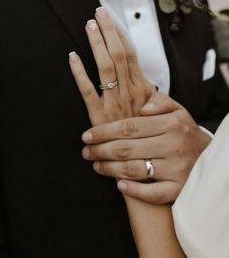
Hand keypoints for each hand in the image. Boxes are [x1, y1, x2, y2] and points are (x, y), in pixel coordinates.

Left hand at [69, 7, 154, 125]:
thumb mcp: (160, 112)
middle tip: (98, 14)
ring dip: (96, 45)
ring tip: (88, 26)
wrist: (140, 159)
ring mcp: (112, 102)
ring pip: (104, 67)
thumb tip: (150, 83)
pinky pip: (87, 90)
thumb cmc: (149, 135)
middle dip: (108, 32)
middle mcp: (128, 92)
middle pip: (118, 55)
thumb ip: (155, 95)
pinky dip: (79, 73)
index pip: (131, 55)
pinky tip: (72, 58)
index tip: (112, 18)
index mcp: (142, 89)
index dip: (121, 35)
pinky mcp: (98, 115)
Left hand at [81, 92, 211, 203]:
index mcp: (171, 124)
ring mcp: (176, 169)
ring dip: (109, 169)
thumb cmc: (185, 132)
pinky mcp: (179, 188)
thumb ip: (160, 101)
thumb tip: (142, 108)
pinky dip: (134, 191)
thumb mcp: (177, 110)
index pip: (129, 127)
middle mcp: (173, 146)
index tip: (87, 135)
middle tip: (86, 151)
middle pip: (126, 149)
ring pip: (134, 170)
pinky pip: (153, 194)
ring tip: (96, 165)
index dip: (104, 132)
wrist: (209, 157)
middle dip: (100, 150)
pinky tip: (119, 185)